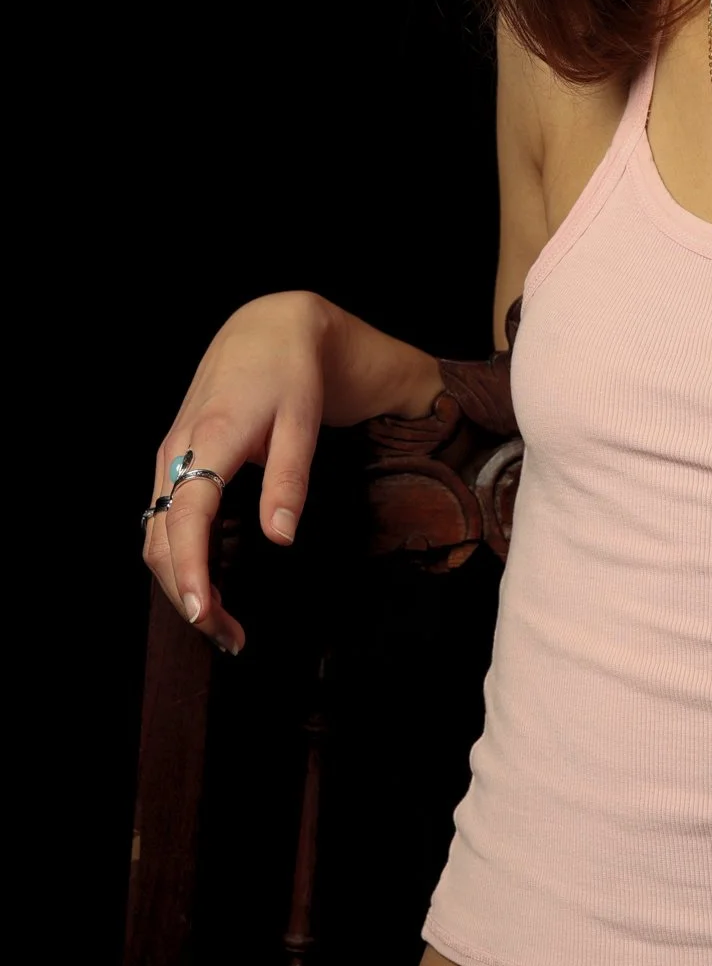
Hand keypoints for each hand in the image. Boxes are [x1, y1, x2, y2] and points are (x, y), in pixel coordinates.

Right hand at [141, 289, 330, 652]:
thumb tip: (280, 540)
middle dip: (186, 595)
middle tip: (231, 637)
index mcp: (209, 440)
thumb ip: (289, 480)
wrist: (267, 327)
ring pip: (156, 534)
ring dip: (180, 581)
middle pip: (161, 540)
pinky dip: (179, 556)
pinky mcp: (176, 459)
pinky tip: (208, 579)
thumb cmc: (290, 372)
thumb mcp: (301, 420)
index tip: (203, 615)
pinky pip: (165, 518)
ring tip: (224, 622)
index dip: (189, 570)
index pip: (186, 519)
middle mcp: (177, 452)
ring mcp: (171, 456)